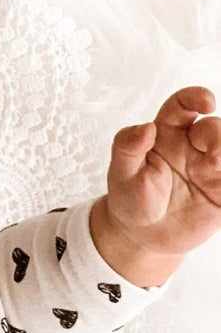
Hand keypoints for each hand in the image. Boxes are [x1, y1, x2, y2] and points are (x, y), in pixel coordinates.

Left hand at [93, 86, 220, 285]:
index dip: (196, 96)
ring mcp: (211, 168)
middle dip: (219, 137)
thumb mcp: (121, 173)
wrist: (142, 235)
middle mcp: (193, 146)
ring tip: (218, 170)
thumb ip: (127, 147)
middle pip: (214, 127)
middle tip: (213, 159)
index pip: (183, 105)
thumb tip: (146, 127)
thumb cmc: (130, 198)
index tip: (206, 103)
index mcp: (167, 134)